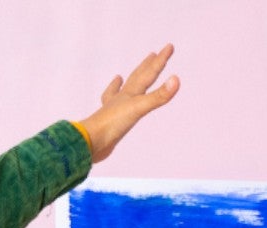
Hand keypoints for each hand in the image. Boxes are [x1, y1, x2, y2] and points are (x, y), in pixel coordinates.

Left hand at [80, 44, 180, 163]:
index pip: (149, 73)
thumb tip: (176, 80)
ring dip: (123, 84)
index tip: (169, 47)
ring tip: (120, 78)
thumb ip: (158, 96)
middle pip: (135, 78)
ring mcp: (113, 110)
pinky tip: (108, 105)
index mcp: (130, 93)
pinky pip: (109, 110)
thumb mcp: (139, 108)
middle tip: (152, 55)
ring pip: (120, 93)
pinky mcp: (107, 123)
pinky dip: (109, 104)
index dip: (160, 61)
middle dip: (146, 66)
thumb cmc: (113, 123)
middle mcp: (121, 98)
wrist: (90, 142)